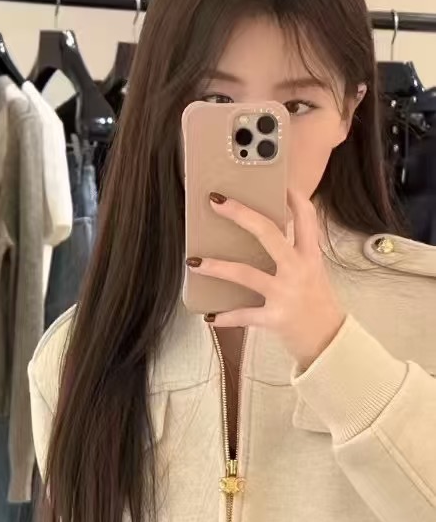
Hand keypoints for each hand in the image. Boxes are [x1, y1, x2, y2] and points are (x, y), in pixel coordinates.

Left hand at [187, 189, 346, 369]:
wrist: (329, 341)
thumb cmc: (316, 304)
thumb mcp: (312, 272)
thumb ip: (293, 253)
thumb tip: (262, 234)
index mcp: (309, 255)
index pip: (305, 217)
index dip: (292, 197)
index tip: (276, 180)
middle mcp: (298, 270)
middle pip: (269, 234)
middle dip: (241, 215)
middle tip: (216, 202)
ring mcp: (286, 294)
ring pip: (246, 274)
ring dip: (217, 267)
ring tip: (193, 261)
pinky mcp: (275, 318)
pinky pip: (244, 315)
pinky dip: (225, 317)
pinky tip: (209, 316)